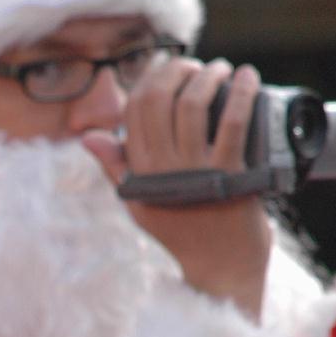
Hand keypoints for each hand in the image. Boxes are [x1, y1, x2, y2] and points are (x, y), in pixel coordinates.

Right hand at [83, 58, 271, 318]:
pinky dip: (241, 94)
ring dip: (207, 76)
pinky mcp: (231, 175)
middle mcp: (162, 169)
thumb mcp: (140, 203)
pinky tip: (247, 77)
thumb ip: (115, 168)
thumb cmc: (183, 233)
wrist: (221, 269)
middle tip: (195, 67)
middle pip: (160, 100)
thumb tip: (88, 138)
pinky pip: (233, 124)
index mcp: (139, 171)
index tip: (169, 71)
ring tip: (220, 68)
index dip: (150, 80)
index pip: (133, 109)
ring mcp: (196, 172)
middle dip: (177, 71)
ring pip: (193, 105)